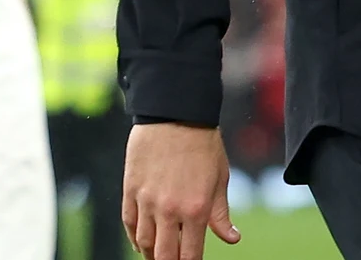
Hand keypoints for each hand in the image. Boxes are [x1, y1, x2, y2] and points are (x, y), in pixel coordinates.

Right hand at [122, 123, 239, 259]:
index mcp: (196, 209)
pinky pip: (128, 223)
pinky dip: (133, 237)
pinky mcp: (130, 190)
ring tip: (157, 256)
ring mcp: (146, 201)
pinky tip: (140, 242)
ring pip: (143, 242)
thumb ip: (221, 214)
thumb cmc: (204, 145)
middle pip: (163, 254)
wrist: (176, 115)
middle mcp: (169, 210)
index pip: (190, 255)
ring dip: (150, 254)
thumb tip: (232, 239)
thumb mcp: (220, 180)